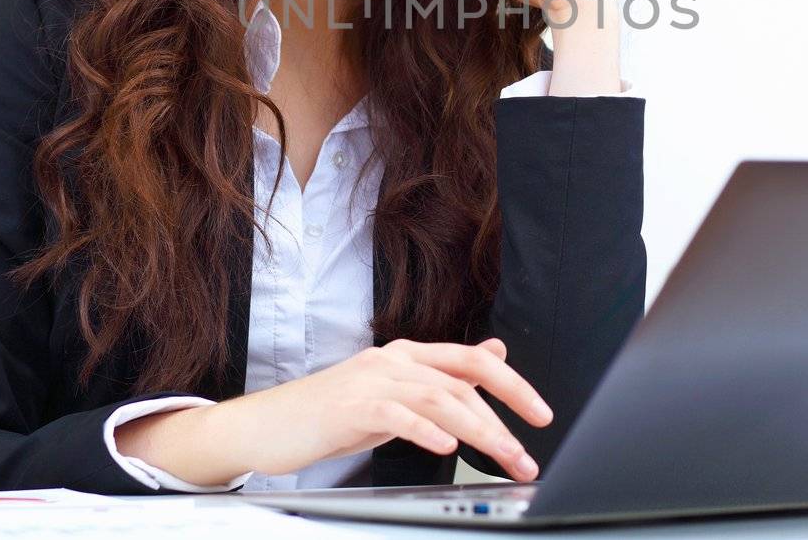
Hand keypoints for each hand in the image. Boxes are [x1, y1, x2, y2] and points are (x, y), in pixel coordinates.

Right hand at [152, 336, 552, 484]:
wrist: (265, 425)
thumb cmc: (329, 413)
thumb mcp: (393, 391)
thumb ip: (441, 376)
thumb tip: (494, 349)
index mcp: (407, 356)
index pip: (473, 360)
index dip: (513, 384)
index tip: (542, 415)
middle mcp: (394, 360)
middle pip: (464, 378)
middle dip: (505, 415)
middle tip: (527, 453)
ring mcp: (371, 380)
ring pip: (439, 397)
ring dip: (477, 431)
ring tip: (503, 457)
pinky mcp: (350, 406)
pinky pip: (396, 415)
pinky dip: (425, 431)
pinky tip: (446, 449)